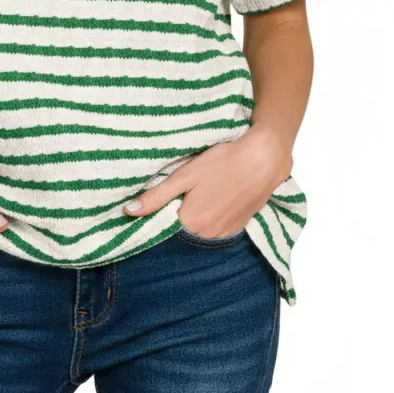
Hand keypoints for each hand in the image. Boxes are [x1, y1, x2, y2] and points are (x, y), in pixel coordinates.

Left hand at [123, 125, 292, 237]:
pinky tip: (219, 194)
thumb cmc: (223, 161)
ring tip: (207, 188)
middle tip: (190, 186)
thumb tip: (128, 212)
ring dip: (200, 213)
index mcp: (190, 223)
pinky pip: (218, 226)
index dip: (166, 205)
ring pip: (202, 226)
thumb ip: (157, 196)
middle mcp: (208, 235)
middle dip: (183, 209)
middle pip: (185, 225)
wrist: (264, 158)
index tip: (171, 191)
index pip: (166, 222)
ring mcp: (226, 233)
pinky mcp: (240, 227)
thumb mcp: (185, 175)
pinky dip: (215, 214)